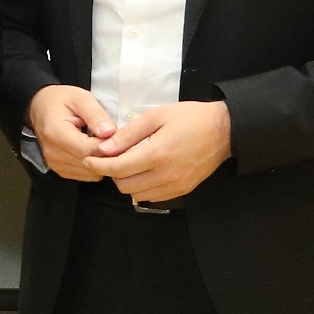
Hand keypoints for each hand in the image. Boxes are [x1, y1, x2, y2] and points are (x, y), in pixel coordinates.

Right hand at [27, 84, 115, 180]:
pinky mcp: (60, 170)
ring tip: (103, 143)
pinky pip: (86, 175)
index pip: (88, 149)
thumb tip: (110, 132)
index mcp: (56, 133)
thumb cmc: (60, 100)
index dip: (107, 144)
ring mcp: (55, 164)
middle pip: (91, 164)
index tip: (116, 134)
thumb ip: (96, 114)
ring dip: (102, 161)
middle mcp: (53, 153)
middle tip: (114, 138)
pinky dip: (95, 166)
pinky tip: (94, 150)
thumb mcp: (81, 98)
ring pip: (91, 173)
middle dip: (107, 154)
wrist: (40, 107)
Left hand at [92, 99, 232, 204]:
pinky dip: (142, 187)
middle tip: (111, 157)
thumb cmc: (190, 118)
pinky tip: (143, 171)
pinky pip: (152, 197)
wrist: (224, 131)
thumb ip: (128, 134)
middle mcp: (165, 176)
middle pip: (124, 186)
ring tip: (127, 164)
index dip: (99, 164)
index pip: (118, 168)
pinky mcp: (182, 191)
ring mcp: (175, 186)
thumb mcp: (156, 116)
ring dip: (126, 181)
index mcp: (157, 154)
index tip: (89, 157)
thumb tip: (104, 148)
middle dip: (112, 172)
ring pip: (136, 194)